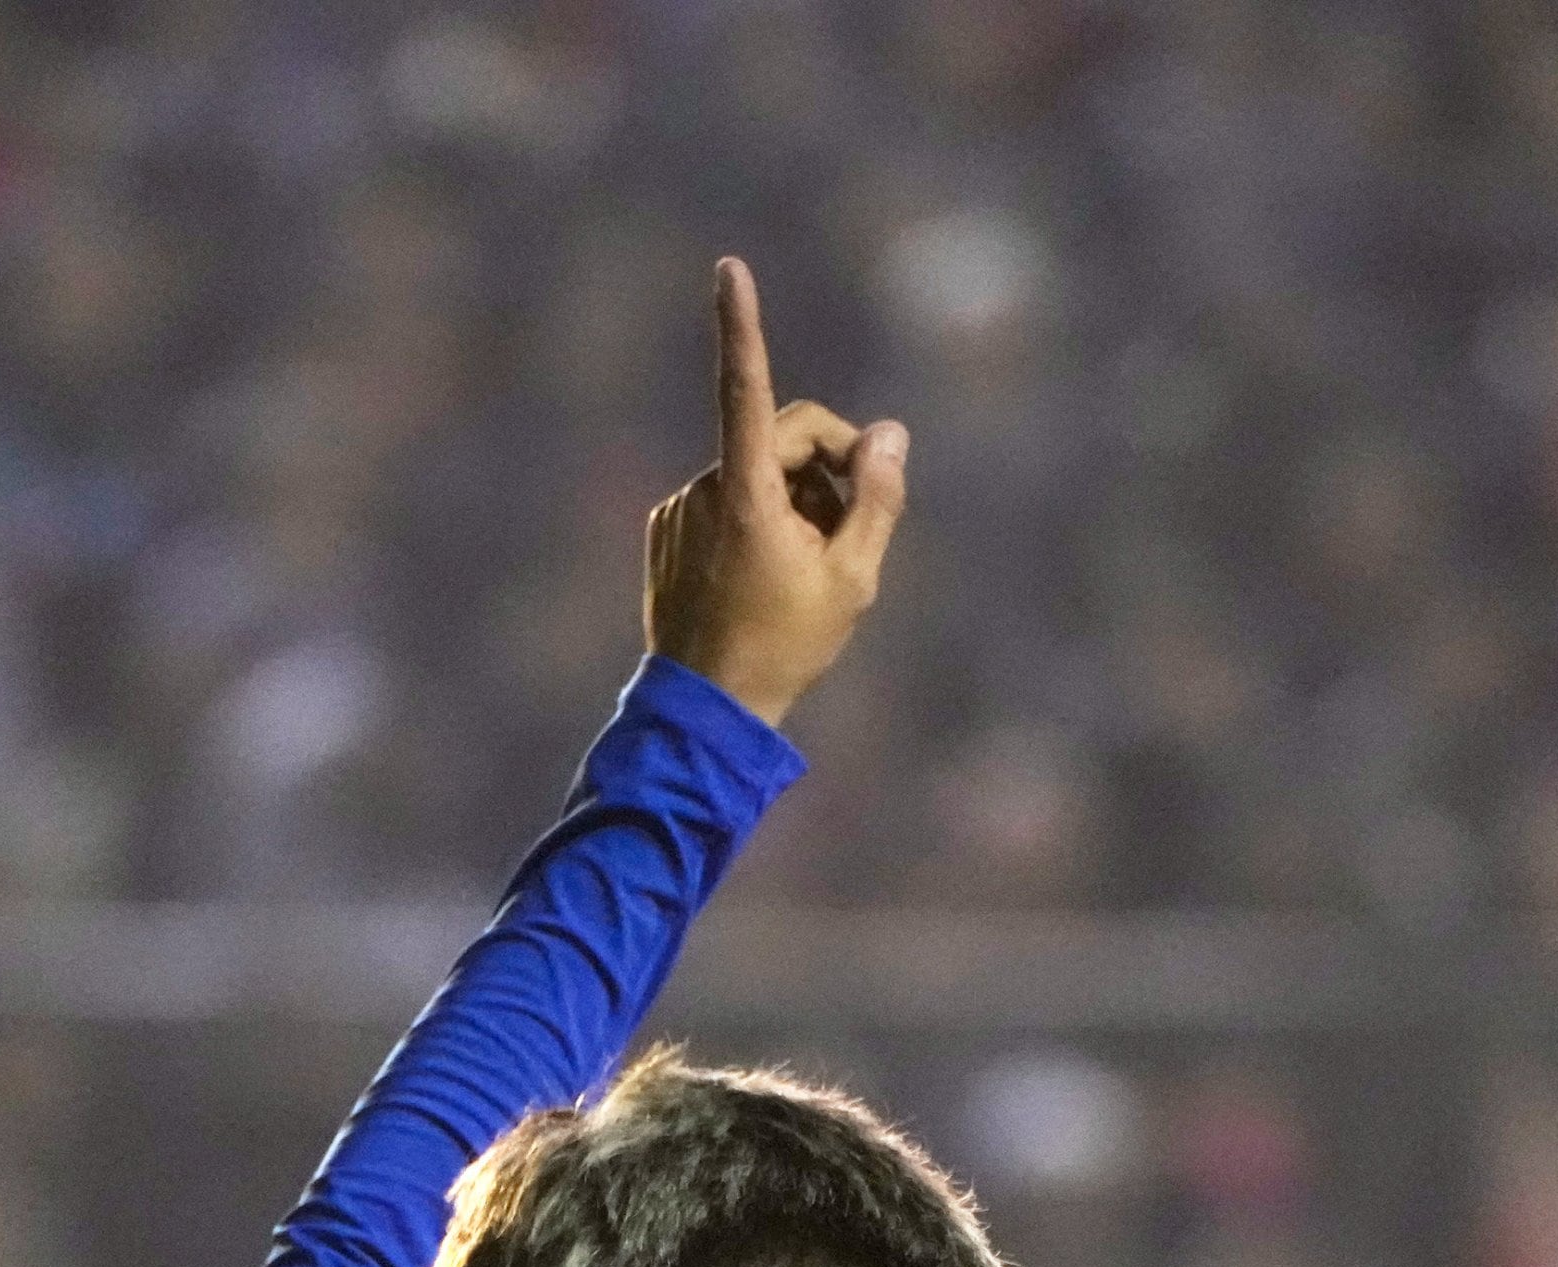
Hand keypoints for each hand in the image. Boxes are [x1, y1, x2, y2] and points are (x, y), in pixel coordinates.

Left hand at [644, 258, 908, 726]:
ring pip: (758, 472)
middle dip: (830, 463)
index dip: (742, 326)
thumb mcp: (854, 579)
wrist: (711, 708)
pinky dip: (760, 518)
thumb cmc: (787, 644)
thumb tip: (890, 435)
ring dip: (797, 499)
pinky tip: (769, 575)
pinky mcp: (668, 529)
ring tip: (811, 566)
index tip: (729, 269)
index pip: (747, 390)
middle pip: (784, 435)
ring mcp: (680, 508)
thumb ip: (878, 499)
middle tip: (861, 522)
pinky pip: (728, 499)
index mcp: (747, 494)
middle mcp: (705, 488)